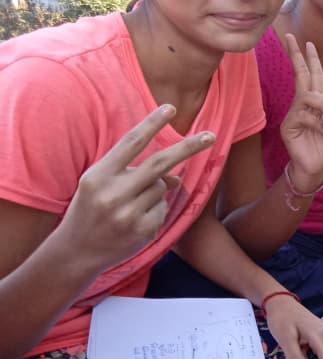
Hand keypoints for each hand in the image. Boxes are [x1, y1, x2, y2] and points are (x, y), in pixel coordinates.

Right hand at [56, 105, 213, 272]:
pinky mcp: (143, 230)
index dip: (152, 123)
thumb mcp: (103, 185)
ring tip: (131, 203)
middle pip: (160, 163)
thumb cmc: (91, 209)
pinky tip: (134, 221)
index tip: (171, 107)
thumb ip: (133, 173)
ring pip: (162, 187)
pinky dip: (155, 210)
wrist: (76, 251)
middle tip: (210, 136)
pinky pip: (163, 209)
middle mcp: (113, 193)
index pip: (130, 143)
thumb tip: (175, 177)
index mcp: (98, 175)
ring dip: (156, 189)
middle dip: (188, 147)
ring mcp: (129, 213)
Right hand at [280, 33, 322, 189]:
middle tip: (290, 36)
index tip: (308, 43)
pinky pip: (303, 114)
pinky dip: (316, 120)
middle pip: (301, 76)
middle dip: (297, 56)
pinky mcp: (288, 126)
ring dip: (321, 105)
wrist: (316, 168)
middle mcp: (304, 105)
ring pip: (307, 96)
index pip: (312, 77)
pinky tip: (321, 130)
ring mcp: (294, 115)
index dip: (311, 60)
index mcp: (317, 104)